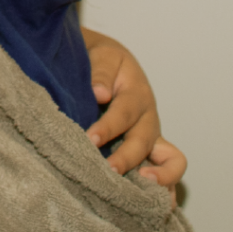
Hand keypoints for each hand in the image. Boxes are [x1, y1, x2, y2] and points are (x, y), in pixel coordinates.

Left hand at [82, 28, 185, 197]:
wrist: (111, 60)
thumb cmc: (105, 59)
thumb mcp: (103, 56)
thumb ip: (100, 73)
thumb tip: (100, 93)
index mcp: (137, 93)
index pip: (124, 114)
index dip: (108, 128)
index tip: (91, 139)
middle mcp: (149, 118)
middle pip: (144, 142)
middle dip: (127, 158)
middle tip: (109, 171)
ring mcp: (153, 135)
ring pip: (167, 161)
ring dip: (156, 179)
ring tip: (139, 192)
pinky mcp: (151, 148)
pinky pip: (166, 170)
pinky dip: (164, 186)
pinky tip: (149, 201)